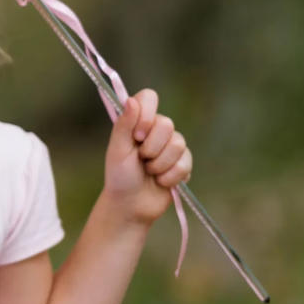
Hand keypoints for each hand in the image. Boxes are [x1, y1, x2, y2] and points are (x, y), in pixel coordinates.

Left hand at [103, 89, 192, 223]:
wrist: (131, 205)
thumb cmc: (119, 176)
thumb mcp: (118, 150)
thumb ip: (124, 125)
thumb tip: (131, 100)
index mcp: (136, 122)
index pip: (149, 97)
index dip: (147, 114)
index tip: (138, 135)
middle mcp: (155, 130)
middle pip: (167, 124)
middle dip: (151, 148)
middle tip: (140, 160)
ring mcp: (171, 146)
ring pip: (179, 144)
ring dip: (160, 164)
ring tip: (149, 172)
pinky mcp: (183, 163)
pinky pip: (186, 163)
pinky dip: (170, 176)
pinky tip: (160, 181)